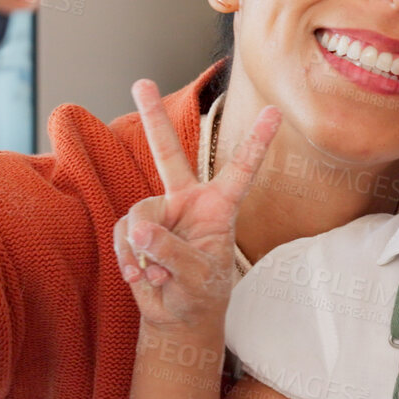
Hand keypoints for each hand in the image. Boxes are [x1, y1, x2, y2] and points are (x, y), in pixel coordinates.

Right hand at [115, 80, 280, 330]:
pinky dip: (129, 258)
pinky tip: (141, 276)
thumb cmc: (200, 294)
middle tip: (142, 82)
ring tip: (159, 274)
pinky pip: (123, 234)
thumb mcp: (197, 278)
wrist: (176, 316)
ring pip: (140, 215)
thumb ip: (172, 253)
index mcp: (219, 207)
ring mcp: (159, 213)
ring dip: (145, 250)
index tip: (275, 111)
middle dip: (152, 118)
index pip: (240, 170)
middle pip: (168, 153)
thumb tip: (139, 231)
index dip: (257, 142)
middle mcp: (187, 201)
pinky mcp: (135, 229)